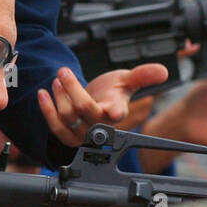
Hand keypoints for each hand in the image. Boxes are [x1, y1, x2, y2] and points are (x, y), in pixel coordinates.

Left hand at [37, 64, 167, 146]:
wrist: (97, 105)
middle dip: (72, 88)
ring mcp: (84, 133)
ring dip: (59, 96)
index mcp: (117, 113)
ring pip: (68, 117)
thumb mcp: (127, 80)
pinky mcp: (69, 136)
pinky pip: (56, 127)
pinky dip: (47, 110)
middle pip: (84, 109)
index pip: (118, 114)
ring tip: (58, 79)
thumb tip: (163, 70)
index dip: (116, 112)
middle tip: (64, 71)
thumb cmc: (112, 93)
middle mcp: (100, 126)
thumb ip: (143, 74)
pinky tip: (43, 94)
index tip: (116, 109)